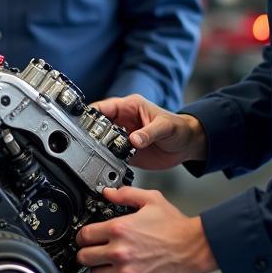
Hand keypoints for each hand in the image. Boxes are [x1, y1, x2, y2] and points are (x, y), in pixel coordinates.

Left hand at [75, 186, 216, 272]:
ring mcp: (127, 271)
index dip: (82, 236)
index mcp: (119, 229)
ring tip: (105, 264)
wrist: (194, 247)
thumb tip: (108, 193)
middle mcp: (120, 251)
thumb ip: (126, 194)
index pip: (84, 236)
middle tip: (92, 251)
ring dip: (97, 269)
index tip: (86, 237)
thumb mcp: (151, 199)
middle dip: (86, 252)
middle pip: (84, 257)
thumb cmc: (175, 226)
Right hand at [91, 94, 207, 169]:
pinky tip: (105, 165)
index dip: (92, 114)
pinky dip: (107, 160)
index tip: (84, 124)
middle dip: (91, 133)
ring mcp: (123, 137)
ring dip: (98, 148)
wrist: (187, 146)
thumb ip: (149, 133)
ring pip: (102, 141)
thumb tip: (134, 140)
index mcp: (129, 107)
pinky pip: (112, 156)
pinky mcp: (127, 153)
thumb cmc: (179, 128)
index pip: (104, 107)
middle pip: (98, 125)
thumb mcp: (165, 127)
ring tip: (95, 155)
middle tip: (88, 143)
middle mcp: (123, 121)